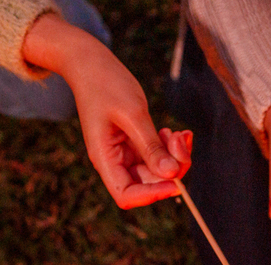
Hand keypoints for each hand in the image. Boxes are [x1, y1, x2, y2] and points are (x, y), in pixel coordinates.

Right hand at [22, 14, 191, 207]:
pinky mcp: (134, 144)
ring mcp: (125, 154)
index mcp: (104, 159)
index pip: (127, 196)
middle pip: (148, 184)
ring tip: (178, 133)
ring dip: (173, 156)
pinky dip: (170, 147)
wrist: (90, 63)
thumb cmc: (105, 84)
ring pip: (157, 170)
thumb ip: (151, 146)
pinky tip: (173, 132)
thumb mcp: (132, 113)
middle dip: (171, 167)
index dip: (153, 195)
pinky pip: (157, 155)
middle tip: (181, 139)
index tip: (176, 181)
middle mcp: (114, 162)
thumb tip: (171, 174)